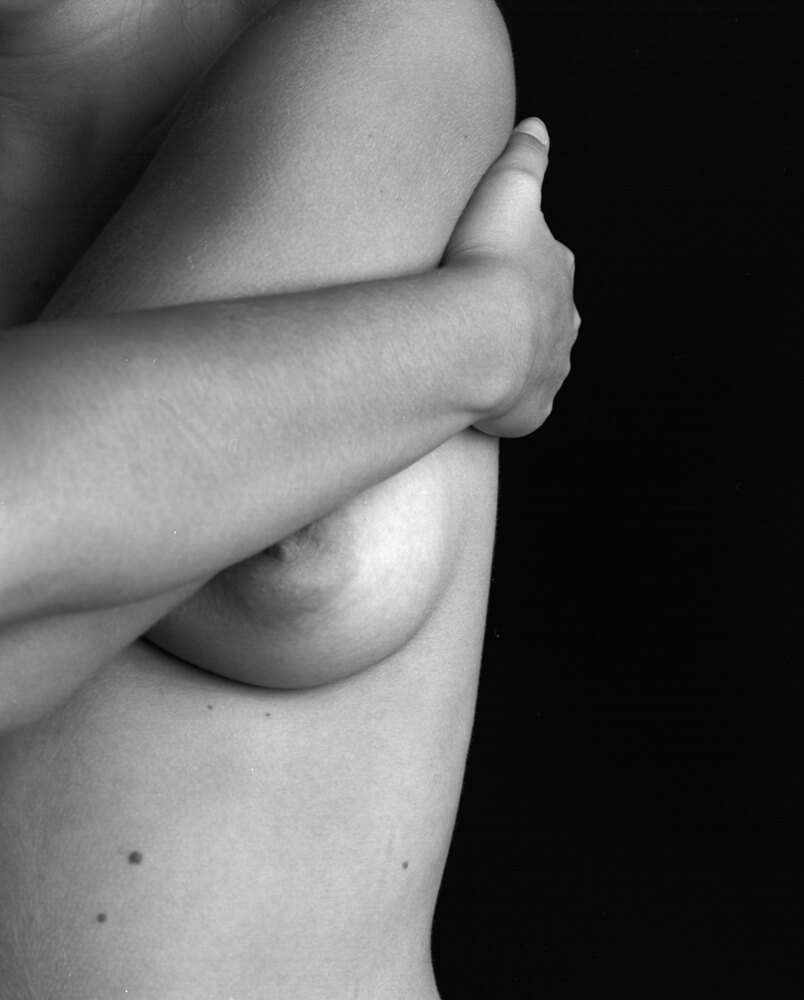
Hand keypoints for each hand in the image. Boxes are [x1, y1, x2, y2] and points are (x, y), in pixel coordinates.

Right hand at [443, 118, 579, 437]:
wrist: (479, 333)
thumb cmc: (488, 259)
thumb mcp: (508, 189)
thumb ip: (526, 155)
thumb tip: (537, 125)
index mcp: (558, 272)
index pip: (548, 264)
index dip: (520, 264)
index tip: (494, 266)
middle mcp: (565, 322)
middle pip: (548, 316)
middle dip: (524, 317)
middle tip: (485, 317)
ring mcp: (551, 370)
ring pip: (539, 363)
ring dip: (517, 360)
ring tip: (482, 359)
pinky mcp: (534, 411)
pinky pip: (523, 407)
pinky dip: (509, 403)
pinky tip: (485, 399)